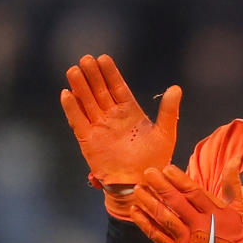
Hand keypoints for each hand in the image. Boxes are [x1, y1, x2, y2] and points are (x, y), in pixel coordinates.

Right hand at [60, 54, 181, 215]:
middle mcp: (112, 116)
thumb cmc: (155, 161)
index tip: (104, 58)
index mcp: (130, 112)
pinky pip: (77, 121)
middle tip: (86, 59)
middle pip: (99, 91)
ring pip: (87, 102)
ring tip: (74, 70)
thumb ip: (168, 111)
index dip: (110, 73)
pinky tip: (66, 94)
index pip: (117, 87)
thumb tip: (176, 88)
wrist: (140, 184)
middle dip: (93, 75)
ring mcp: (99, 127)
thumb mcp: (165, 134)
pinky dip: (71, 108)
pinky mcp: (87, 140)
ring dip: (80, 87)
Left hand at [129, 161, 242, 242]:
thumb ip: (232, 184)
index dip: (179, 180)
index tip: (166, 168)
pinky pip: (158, 236)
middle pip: (177, 203)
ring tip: (138, 189)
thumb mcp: (238, 209)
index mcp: (215, 213)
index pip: (194, 193)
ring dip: (149, 203)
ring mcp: (187, 240)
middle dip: (160, 186)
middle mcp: (200, 226)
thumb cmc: (234, 236)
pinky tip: (135, 211)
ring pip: (165, 219)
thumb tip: (234, 159)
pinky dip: (145, 224)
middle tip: (147, 173)